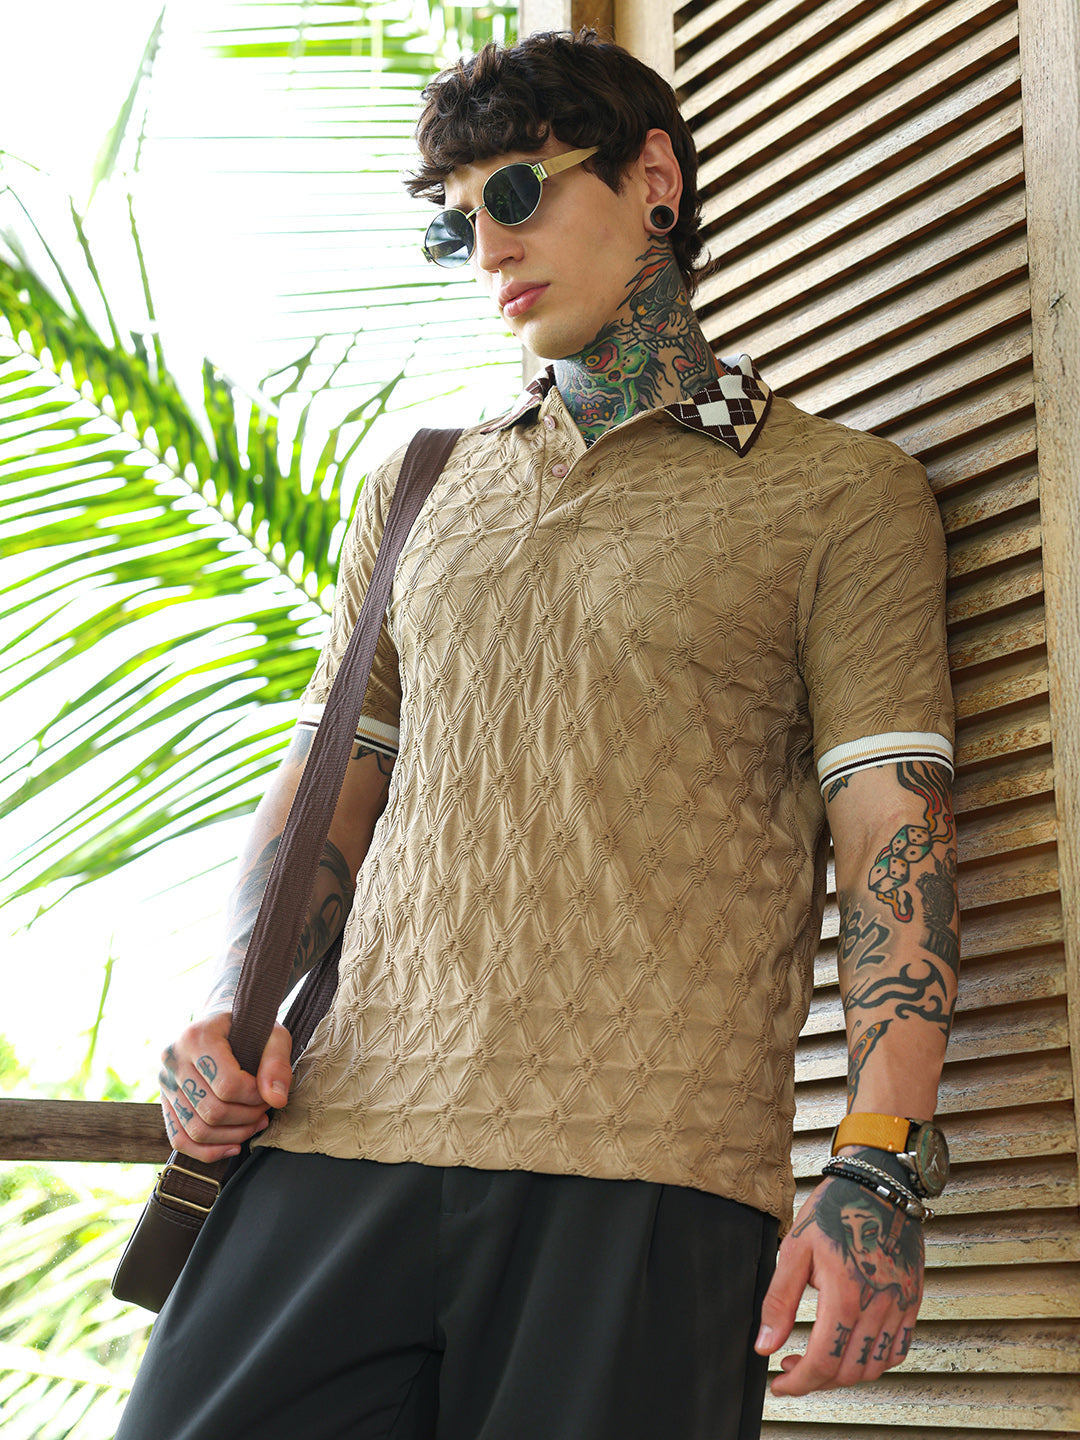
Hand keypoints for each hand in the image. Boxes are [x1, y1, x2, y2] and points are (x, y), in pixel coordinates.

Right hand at [157, 1012, 292, 1162]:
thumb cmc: (249, 1027)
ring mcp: (165, 1083)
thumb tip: (277, 1100)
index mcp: (197, 1037)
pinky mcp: (165, 1102)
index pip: (227, 1084)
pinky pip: (180, 1139)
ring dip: (232, 1136)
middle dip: (246, 1118)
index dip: (254, 1097)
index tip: (268, 1093)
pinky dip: (207, 1151)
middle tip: (264, 1110)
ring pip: (196, 1130)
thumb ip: (277, 1063)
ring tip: (255, 1124)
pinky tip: (233, 1146)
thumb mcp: (272, 1034)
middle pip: (212, 1111)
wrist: (221, 1021)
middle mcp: (173, 1060)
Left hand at [754, 1174, 923, 1394]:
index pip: (823, 1361)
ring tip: (820, 1359)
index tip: (780, 1384)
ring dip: (845, 1374)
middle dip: (816, 1380)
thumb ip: (779, 1302)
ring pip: (876, 1367)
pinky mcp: (911, 1300)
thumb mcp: (795, 1249)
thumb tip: (765, 1344)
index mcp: (845, 1293)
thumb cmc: (835, 1210)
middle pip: (849, 1371)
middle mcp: (878, 1305)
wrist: (877, 1184)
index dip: (799, 1383)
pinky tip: (853, 1348)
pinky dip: (875, 1361)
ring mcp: (900, 1305)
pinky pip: (898, 1349)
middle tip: (792, 1368)